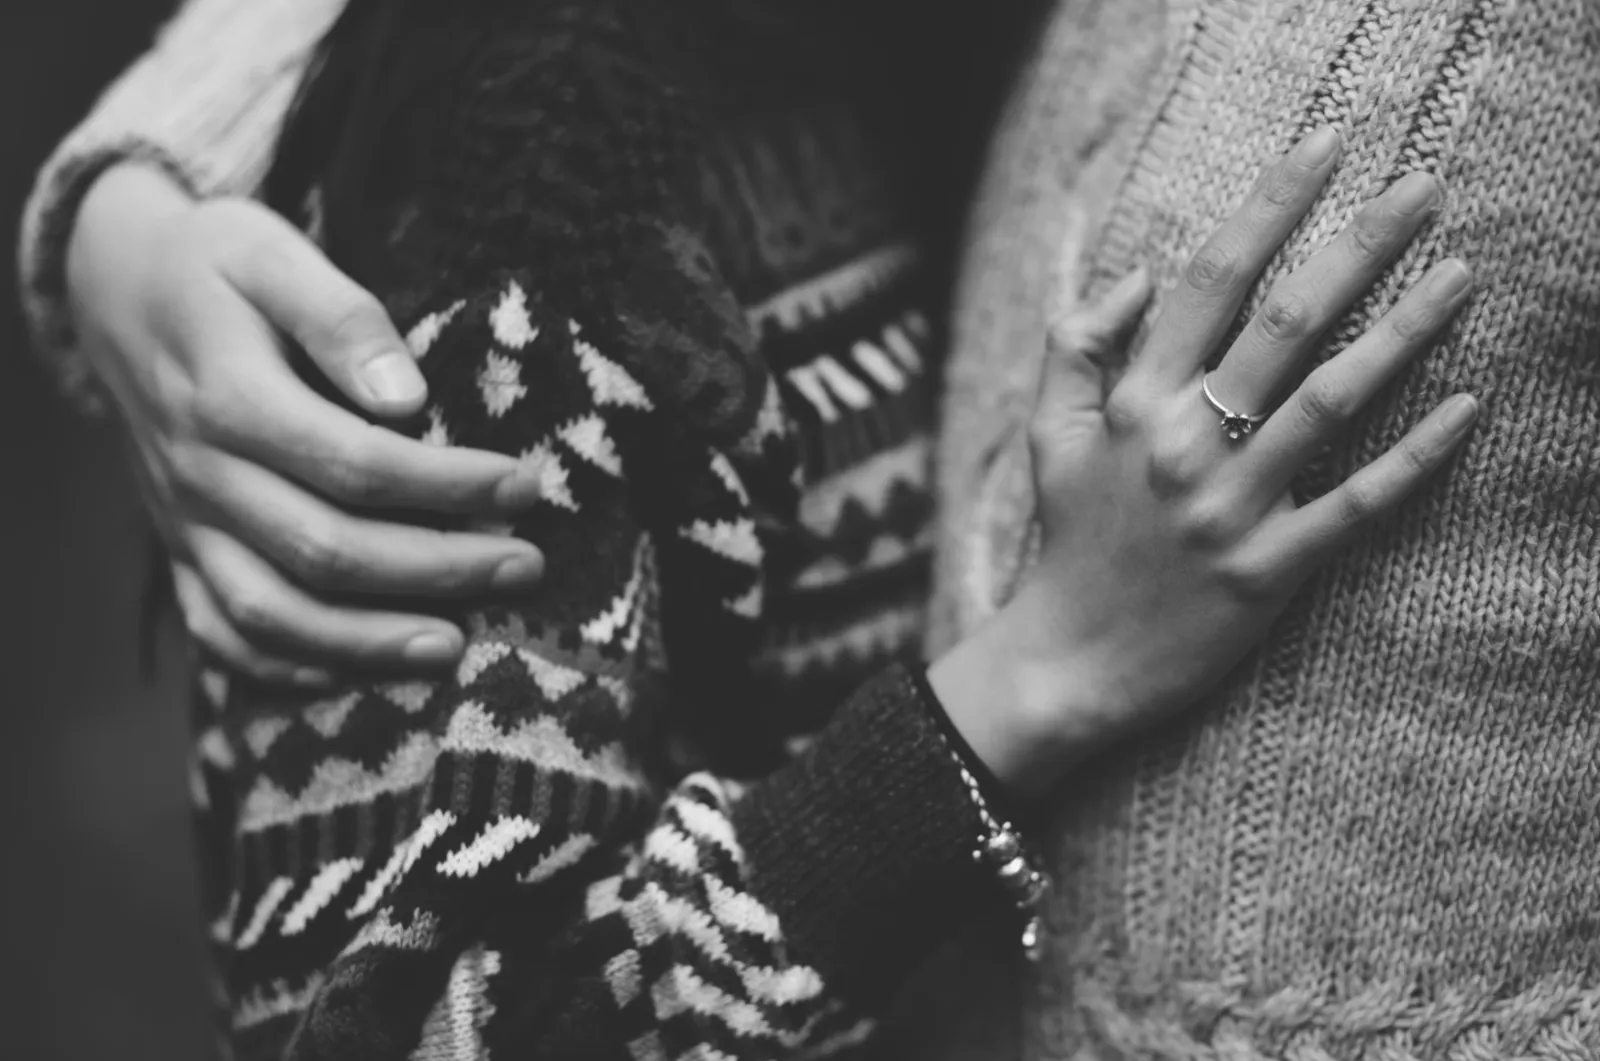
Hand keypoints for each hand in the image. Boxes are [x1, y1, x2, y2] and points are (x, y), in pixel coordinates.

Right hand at [67, 163, 547, 685]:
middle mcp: (201, 473)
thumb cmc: (219, 268)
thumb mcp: (274, 253)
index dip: (449, 485)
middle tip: (526, 568)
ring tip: (456, 646)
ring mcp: (184, 522)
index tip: (526, 485)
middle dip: (436, 571)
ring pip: (269, 614)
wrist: (116, 291)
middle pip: (325, 550)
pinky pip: (221, 632)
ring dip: (366, 644)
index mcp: (229, 397)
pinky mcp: (178, 549)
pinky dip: (288, 667)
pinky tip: (360, 674)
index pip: (356, 464)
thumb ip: (342, 318)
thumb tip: (409, 398)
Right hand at [933, 128, 1478, 797]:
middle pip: (1285, 322)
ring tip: (1463, 277)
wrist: (1067, 664)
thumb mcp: (1048, 436)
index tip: (1327, 147)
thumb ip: (1077, 347)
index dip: (1272, 204)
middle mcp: (1186, 442)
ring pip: (1332, 400)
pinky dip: (1414, 458)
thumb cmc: (1068, 542)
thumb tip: (1138, 273)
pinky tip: (1465, 408)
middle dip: (1360, 245)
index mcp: (1135, 401)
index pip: (1211, 279)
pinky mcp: (1269, 570)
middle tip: (1425, 190)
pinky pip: (1356, 505)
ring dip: (1404, 332)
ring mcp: (1232, 507)